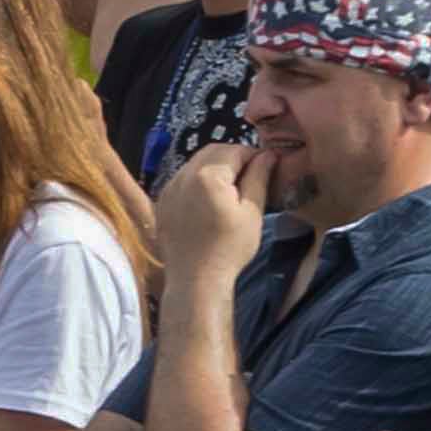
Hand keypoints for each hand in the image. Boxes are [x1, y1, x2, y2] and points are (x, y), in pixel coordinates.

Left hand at [149, 135, 275, 295]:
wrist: (195, 280)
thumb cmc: (229, 249)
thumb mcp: (252, 212)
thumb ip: (258, 178)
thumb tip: (268, 155)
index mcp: (207, 176)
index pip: (234, 150)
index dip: (253, 156)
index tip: (266, 169)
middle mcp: (183, 176)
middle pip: (212, 152)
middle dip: (233, 159)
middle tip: (250, 178)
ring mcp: (169, 188)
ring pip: (196, 164)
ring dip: (215, 169)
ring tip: (232, 191)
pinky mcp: (163, 201)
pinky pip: (183, 179)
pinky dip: (199, 181)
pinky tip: (211, 201)